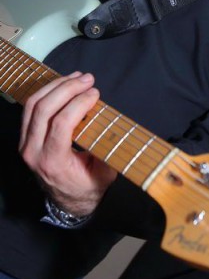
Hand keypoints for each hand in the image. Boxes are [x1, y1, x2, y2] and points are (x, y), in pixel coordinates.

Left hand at [19, 72, 116, 216]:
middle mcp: (33, 153)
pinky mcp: (24, 138)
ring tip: (78, 77)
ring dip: (56, 85)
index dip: (78, 103)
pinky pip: (30, 108)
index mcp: (53, 163)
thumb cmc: (89, 186)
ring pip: (33, 105)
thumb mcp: (104, 173)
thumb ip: (107, 150)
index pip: (61, 123)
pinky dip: (48, 91)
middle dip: (68, 88)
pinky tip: (65, 84)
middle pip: (44, 109)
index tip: (96, 94)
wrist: (68, 201)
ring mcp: (25, 144)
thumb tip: (114, 126)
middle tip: (89, 79)